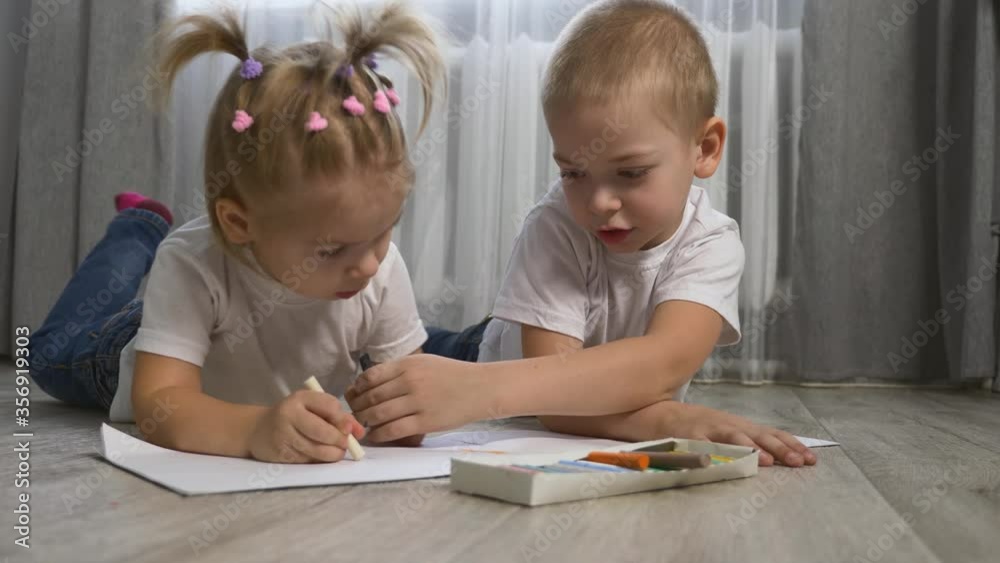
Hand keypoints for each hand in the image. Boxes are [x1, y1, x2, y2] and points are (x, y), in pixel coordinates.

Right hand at [247, 390, 364, 462]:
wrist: (258, 429)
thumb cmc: (295, 416)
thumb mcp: (313, 408)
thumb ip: (337, 417)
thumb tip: (360, 432)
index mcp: (300, 398)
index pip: (329, 406)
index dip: (343, 419)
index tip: (350, 429)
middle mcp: (289, 414)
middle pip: (322, 431)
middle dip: (339, 440)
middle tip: (345, 444)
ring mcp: (283, 435)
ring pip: (315, 449)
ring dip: (332, 454)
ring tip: (337, 453)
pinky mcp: (280, 453)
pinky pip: (307, 460)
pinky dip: (318, 460)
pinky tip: (320, 456)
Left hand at [345, 354, 488, 442]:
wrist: (480, 387)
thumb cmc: (451, 375)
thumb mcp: (424, 362)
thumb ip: (398, 370)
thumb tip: (370, 383)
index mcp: (407, 365)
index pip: (370, 377)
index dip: (357, 389)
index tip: (355, 396)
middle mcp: (410, 381)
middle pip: (371, 397)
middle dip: (358, 408)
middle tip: (354, 415)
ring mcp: (418, 402)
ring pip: (379, 414)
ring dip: (366, 422)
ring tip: (363, 426)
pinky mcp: (426, 421)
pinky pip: (394, 430)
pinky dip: (379, 435)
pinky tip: (375, 436)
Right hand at [653, 401, 816, 466]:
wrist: (659, 412)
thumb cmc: (698, 426)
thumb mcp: (727, 431)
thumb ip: (749, 442)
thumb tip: (780, 459)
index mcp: (741, 426)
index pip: (772, 434)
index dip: (792, 445)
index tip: (811, 459)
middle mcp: (729, 425)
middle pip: (759, 436)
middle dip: (780, 448)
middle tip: (799, 461)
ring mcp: (709, 430)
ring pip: (734, 438)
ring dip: (751, 449)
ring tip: (766, 461)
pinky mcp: (688, 436)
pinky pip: (702, 446)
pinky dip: (713, 454)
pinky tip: (722, 463)